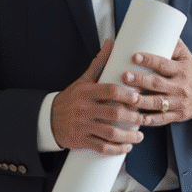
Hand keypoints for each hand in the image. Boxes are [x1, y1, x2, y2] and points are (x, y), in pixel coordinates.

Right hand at [50, 39, 151, 154]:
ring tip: (139, 136)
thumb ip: (99, 64)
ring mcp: (82, 125)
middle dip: (133, 117)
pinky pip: (102, 147)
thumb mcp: (83, 81)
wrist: (48, 119)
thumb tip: (111, 43)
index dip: (127, 95)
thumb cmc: (71, 99)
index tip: (139, 98)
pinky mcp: (81, 140)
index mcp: (87, 92)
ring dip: (128, 136)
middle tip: (144, 118)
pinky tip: (126, 147)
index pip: (111, 91)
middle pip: (114, 113)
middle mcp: (84, 109)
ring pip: (110, 133)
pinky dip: (116, 148)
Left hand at [122, 39, 191, 125]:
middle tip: (124, 76)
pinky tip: (134, 118)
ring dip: (139, 101)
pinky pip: (160, 120)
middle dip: (139, 80)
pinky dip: (147, 120)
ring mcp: (179, 103)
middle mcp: (180, 87)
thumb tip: (155, 27)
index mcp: (182, 70)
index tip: (134, 56)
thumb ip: (173, 44)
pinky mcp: (177, 116)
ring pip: (156, 103)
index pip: (164, 64)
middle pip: (157, 84)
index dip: (149, 60)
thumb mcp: (186, 56)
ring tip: (124, 98)